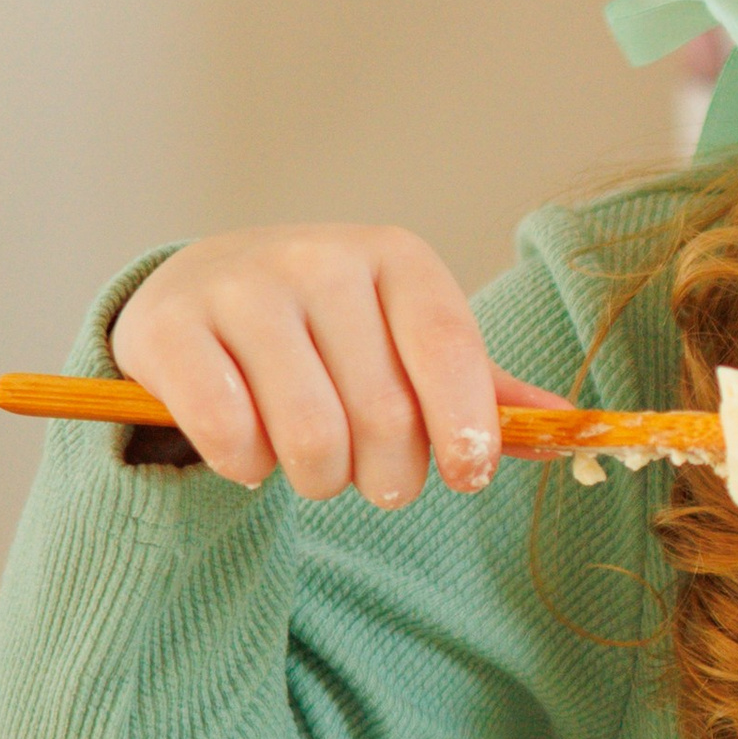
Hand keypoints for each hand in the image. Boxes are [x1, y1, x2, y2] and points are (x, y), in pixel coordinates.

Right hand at [109, 227, 559, 506]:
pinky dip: (246, 468)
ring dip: (318, 480)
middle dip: (389, 477)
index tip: (469, 475)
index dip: (466, 425)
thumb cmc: (329, 331)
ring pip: (309, 436)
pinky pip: (229, 436)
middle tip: (377, 482)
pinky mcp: (170, 329)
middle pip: (383, 413)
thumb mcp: (405, 339)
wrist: (201, 291)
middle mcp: (320, 258)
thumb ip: (479, 386)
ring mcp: (241, 288)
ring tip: (314, 467)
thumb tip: (568, 425)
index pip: (447, 348)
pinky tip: (249, 453)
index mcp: (395, 256)